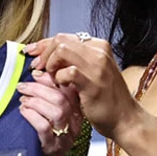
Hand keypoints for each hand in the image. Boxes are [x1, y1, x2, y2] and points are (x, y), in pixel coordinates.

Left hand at [17, 69, 80, 155]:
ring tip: (22, 98)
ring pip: (57, 111)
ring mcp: (64, 137)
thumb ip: (48, 99)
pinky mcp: (52, 148)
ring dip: (36, 100)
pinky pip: (44, 127)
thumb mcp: (50, 118)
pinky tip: (23, 111)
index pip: (70, 90)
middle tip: (23, 86)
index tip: (36, 74)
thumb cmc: (41, 139)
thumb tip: (35, 76)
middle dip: (41, 87)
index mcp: (76, 114)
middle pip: (63, 98)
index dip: (52, 79)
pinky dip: (32, 115)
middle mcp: (74, 125)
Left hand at [24, 33, 142, 140]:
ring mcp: (97, 66)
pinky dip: (59, 78)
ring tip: (52, 78)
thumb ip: (75, 60)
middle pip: (60, 40)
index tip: (31, 53)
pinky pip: (68, 71)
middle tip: (38, 68)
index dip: (43, 44)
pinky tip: (62, 86)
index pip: (64, 37)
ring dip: (51, 64)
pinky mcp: (93, 82)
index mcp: (99, 46)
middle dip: (44, 53)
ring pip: (62, 50)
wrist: (125, 118)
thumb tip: (47, 54)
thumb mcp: (92, 72)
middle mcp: (99, 52)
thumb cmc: (106, 97)